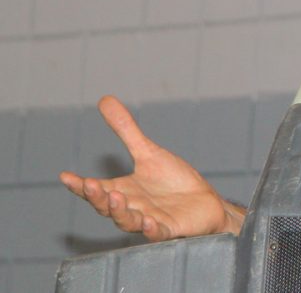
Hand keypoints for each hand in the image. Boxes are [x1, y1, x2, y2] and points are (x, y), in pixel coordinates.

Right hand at [59, 95, 245, 240]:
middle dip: (98, 197)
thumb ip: (126, 131)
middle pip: (107, 207)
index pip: (96, 189)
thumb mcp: (149, 153)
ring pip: (128, 221)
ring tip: (115, 197)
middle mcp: (132, 207)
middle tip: (91, 185)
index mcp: (123, 190)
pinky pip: (158, 233)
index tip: (66, 176)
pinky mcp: (170, 229)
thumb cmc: (173, 181)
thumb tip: (105, 100)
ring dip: (120, 211)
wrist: (203, 202)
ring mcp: (150, 220)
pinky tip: (149, 222)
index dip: (81, 185)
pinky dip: (152, 230)